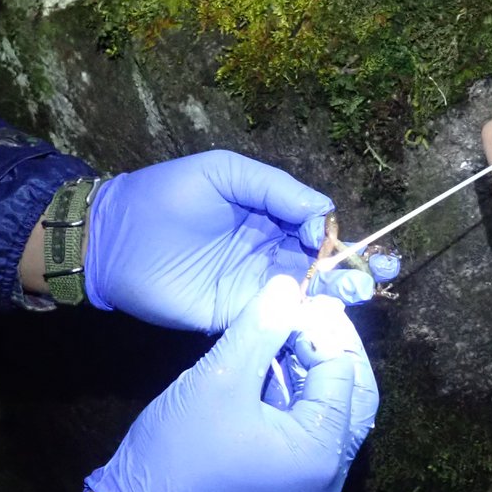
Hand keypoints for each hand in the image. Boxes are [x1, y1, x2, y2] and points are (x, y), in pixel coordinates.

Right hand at [84, 276, 377, 491]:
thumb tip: (289, 284)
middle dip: (329, 348)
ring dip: (313, 370)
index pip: (344, 373)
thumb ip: (262, 327)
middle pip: (352, 395)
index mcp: (321, 454)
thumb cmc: (179, 449)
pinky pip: (311, 431)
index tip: (296, 298)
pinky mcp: (291, 485)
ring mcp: (312, 485)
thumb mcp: (221, 377)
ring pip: (332, 411)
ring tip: (284, 332)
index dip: (321, 330)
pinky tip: (273, 365)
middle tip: (303, 311)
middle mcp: (329, 476)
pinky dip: (299, 396)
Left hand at [85, 150, 390, 330]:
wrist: (113, 237)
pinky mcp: (235, 315)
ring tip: (357, 292)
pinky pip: (275, 318)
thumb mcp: (223, 172)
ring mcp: (253, 286)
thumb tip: (322, 209)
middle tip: (378, 272)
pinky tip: (321, 316)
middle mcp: (268, 252)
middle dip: (352, 267)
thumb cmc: (164, 195)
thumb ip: (274, 188)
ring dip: (336, 294)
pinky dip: (301, 319)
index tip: (323, 234)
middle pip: (322, 263)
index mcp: (269, 216)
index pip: (316, 226)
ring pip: (307, 293)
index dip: (330, 231)